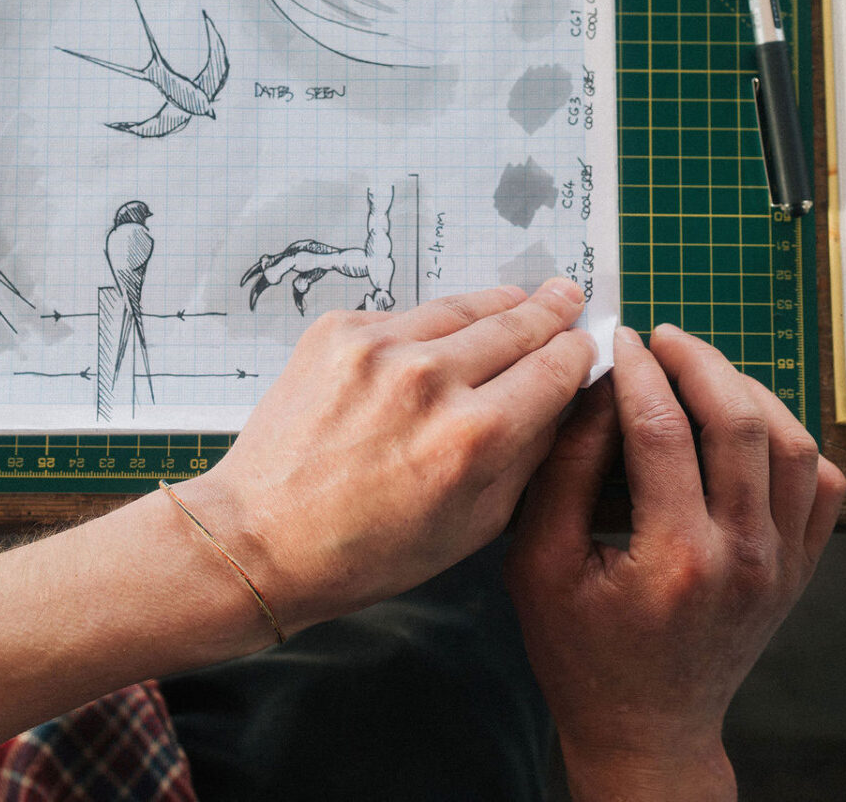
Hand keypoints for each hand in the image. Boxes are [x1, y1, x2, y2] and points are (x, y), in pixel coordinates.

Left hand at [176, 279, 595, 632]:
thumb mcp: (473, 526)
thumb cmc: (367, 551)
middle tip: (568, 295)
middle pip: (516, 324)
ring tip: (521, 298)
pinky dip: (428, 325)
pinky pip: (405, 315)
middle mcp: (430, 379)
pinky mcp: (338, 331)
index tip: (585, 343)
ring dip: (497, 304)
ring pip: (462, 307)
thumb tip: (562, 401)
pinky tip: (439, 337)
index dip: (577, 353)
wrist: (260, 538)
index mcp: (475, 436)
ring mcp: (380, 347)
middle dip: (549, 312)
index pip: (554, 368)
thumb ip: (528, 457)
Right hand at [506, 325, 845, 800]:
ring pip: (793, 442)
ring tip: (703, 370)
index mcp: (675, 558)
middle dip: (698, 363)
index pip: (663, 429)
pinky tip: (749, 424)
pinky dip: (792, 439)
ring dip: (748, 390)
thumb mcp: (540, 566)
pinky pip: (821, 482)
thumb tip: (596, 390)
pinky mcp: (800, 568)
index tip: (617, 340)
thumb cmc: (583, 654)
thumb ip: (564, 474)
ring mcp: (783, 563)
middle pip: (741, 421)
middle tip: (662, 339)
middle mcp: (744, 556)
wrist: (648, 729)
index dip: (637, 371)